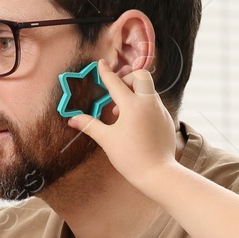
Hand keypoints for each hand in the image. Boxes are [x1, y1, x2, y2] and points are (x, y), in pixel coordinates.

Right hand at [66, 65, 179, 188]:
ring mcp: (160, 110)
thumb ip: (90, 125)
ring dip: (134, 93)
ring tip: (120, 113)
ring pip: (148, 90)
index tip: (101, 64)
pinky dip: (143, 104)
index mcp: (132, 106)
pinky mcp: (167, 119)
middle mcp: (149, 103)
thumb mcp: (107, 140)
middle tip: (116, 91)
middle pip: (141, 76)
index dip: (105, 73)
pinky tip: (134, 122)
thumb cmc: (131, 158)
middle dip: (128, 78)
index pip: (115, 82)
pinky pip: (154, 103)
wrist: (158, 173)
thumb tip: (72, 119)